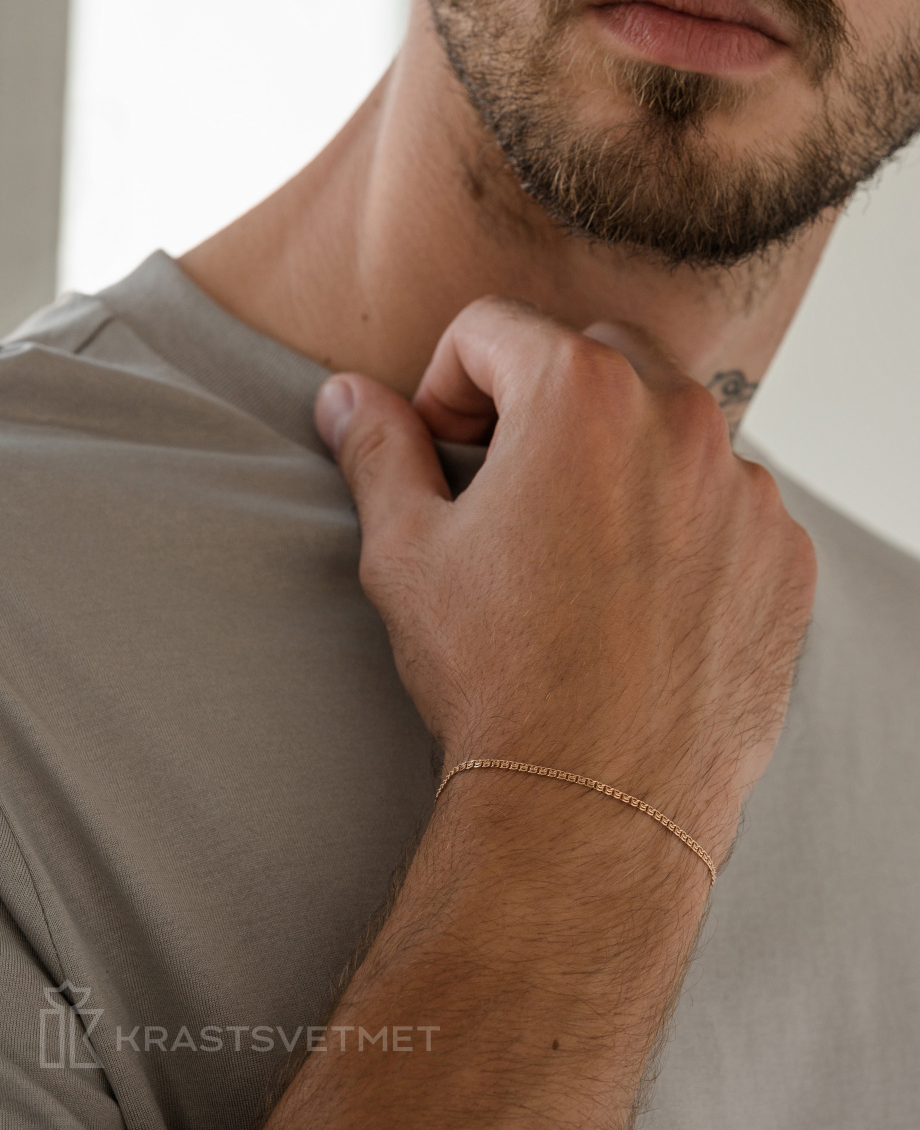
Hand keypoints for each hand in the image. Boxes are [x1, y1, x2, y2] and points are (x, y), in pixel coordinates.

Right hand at [315, 299, 815, 861]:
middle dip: (538, 400)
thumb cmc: (495, 673)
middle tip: (506, 486)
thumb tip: (345, 396)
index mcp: (580, 394)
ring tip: (575, 548)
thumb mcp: (407, 552)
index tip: (445, 450)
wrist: (598, 800)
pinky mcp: (783, 552)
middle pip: (591, 356)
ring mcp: (746, 487)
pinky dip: (682, 518)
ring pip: (667, 425)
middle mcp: (681, 418)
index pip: (493, 329)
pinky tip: (639, 593)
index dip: (446, 385)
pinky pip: (725, 498)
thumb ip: (378, 451)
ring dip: (616, 457)